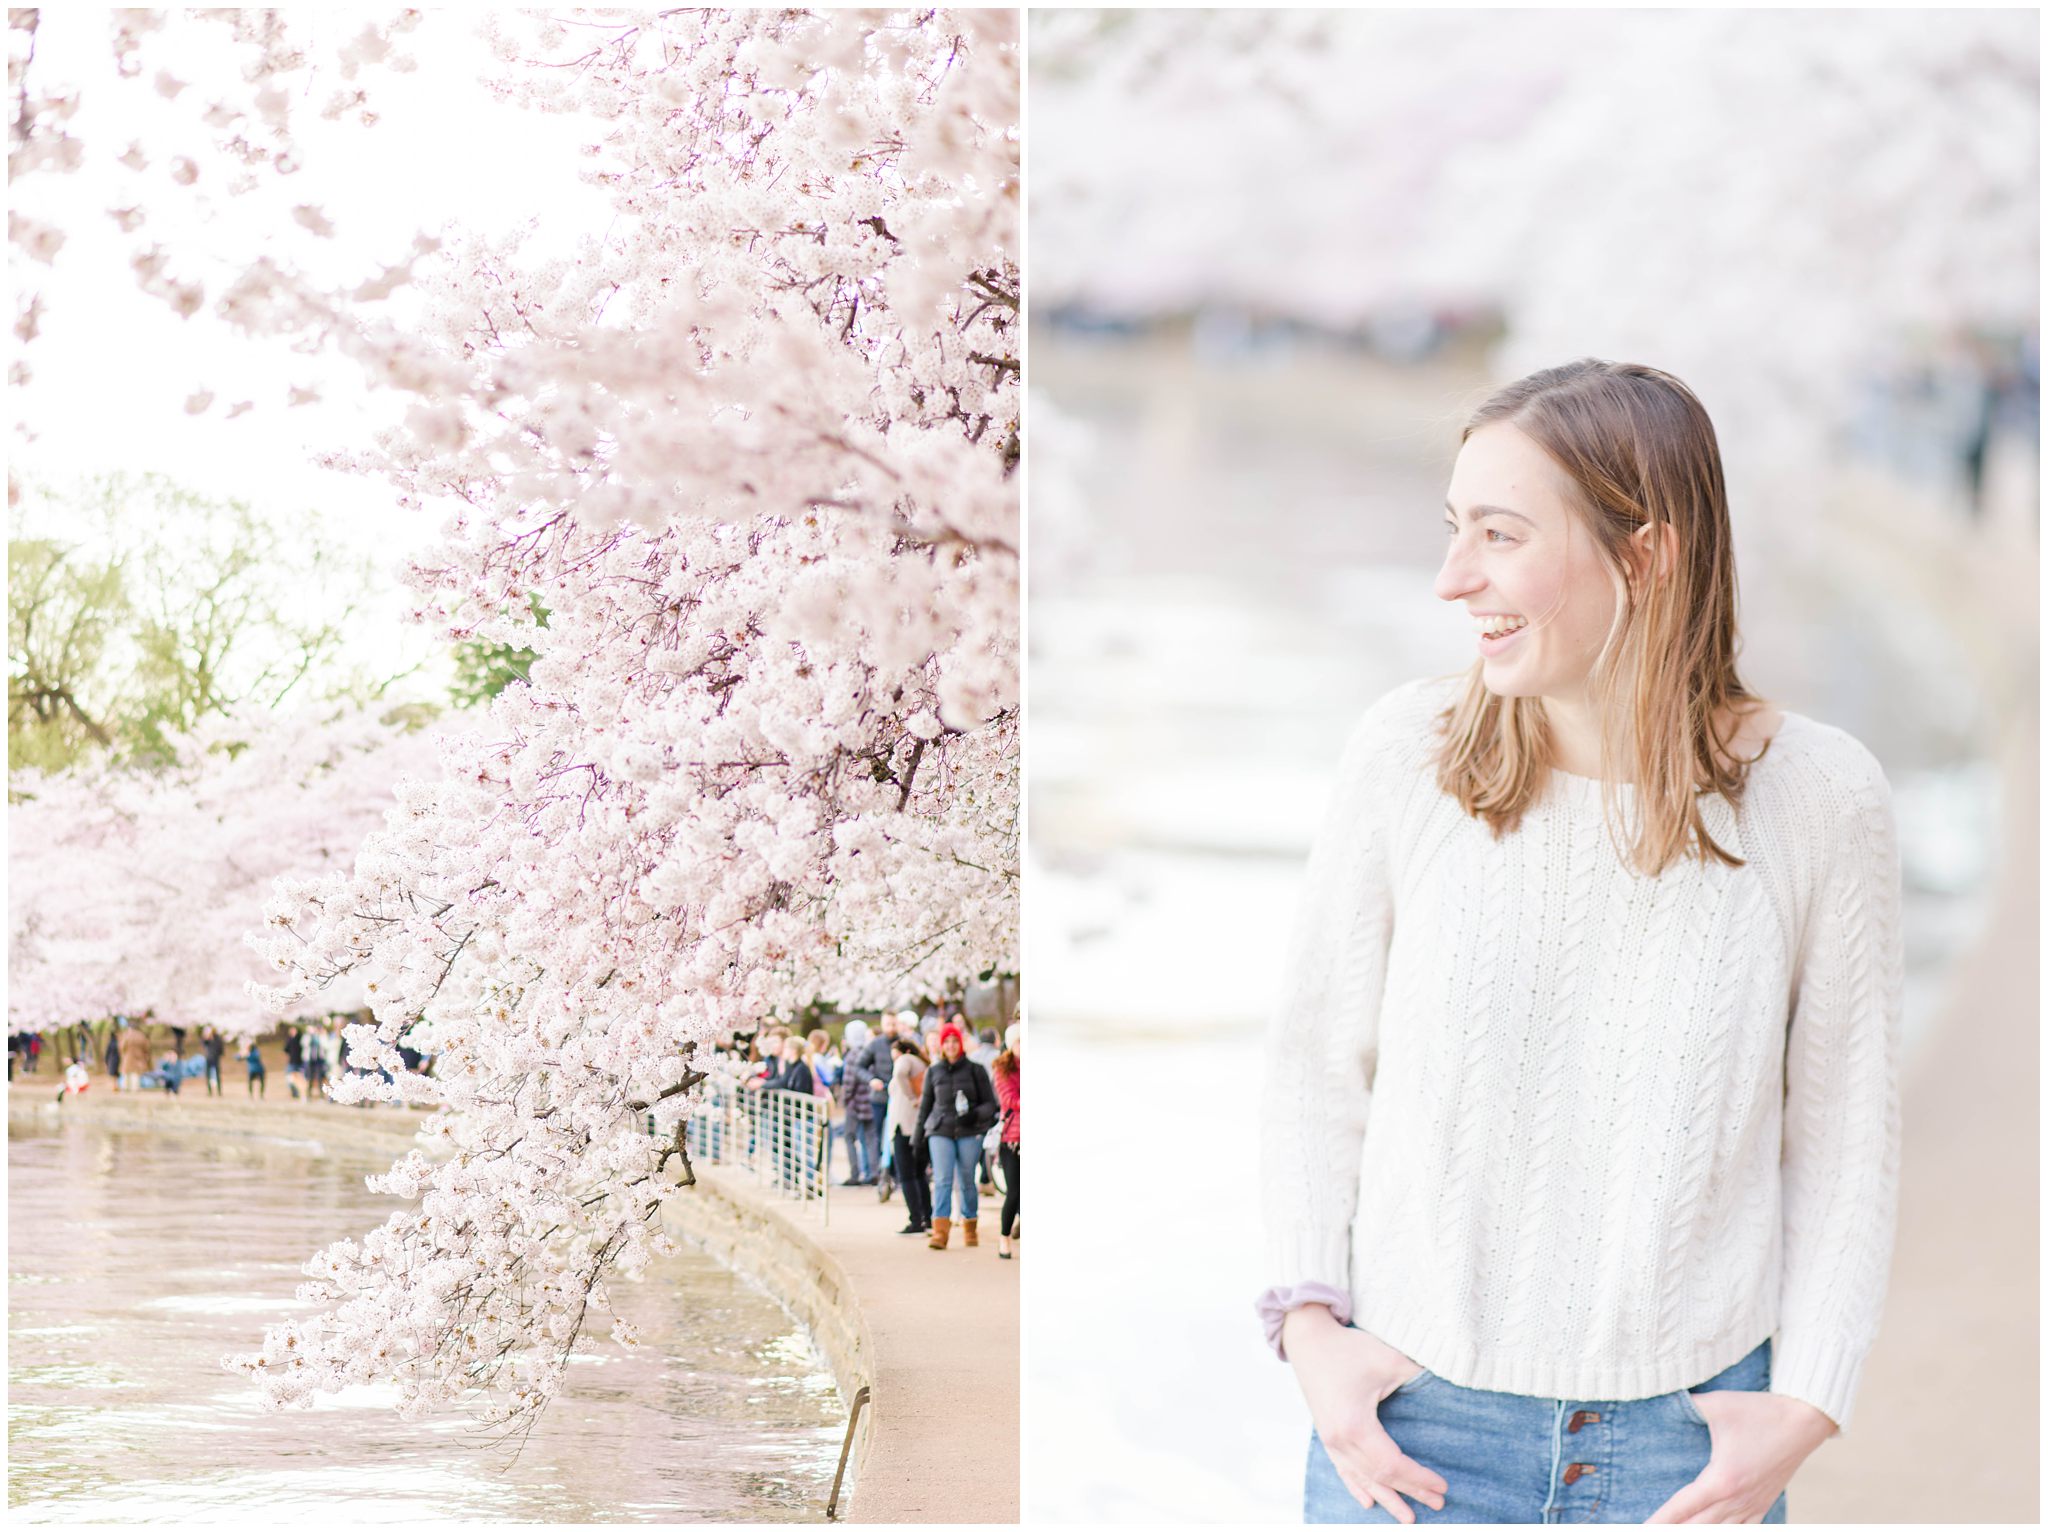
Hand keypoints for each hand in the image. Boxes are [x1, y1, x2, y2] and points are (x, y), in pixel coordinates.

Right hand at [1284, 1305, 1448, 1523]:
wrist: (1308, 1339)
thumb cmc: (1349, 1348)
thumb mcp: (1389, 1359)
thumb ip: (1419, 1377)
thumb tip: (1451, 1389)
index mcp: (1356, 1426)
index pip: (1393, 1464)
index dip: (1419, 1478)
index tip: (1443, 1486)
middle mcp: (1340, 1440)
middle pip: (1380, 1476)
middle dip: (1411, 1491)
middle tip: (1439, 1504)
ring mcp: (1330, 1440)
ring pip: (1362, 1479)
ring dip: (1387, 1498)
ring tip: (1408, 1517)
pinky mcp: (1326, 1435)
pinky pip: (1343, 1470)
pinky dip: (1357, 1487)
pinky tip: (1368, 1502)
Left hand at [1644, 1390, 1835, 1522]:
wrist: (1805, 1421)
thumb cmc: (1760, 1412)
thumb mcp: (1717, 1404)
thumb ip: (1687, 1406)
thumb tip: (1662, 1395)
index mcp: (1721, 1479)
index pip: (1681, 1508)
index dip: (1659, 1521)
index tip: (1642, 1528)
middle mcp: (1736, 1499)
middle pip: (1697, 1527)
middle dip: (1673, 1531)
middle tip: (1649, 1531)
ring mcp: (1753, 1505)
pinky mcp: (1764, 1504)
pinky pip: (1745, 1529)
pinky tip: (1715, 1530)